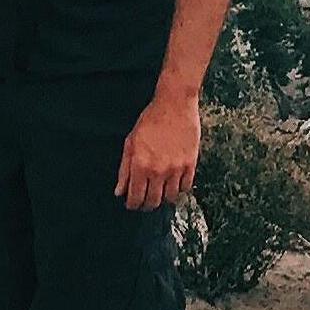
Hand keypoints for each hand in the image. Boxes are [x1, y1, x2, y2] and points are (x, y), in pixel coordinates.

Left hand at [115, 90, 199, 210]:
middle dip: (147, 205)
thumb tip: (119, 191)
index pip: (135, 197)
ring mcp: (176, 168)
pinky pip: (186, 187)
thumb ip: (124, 169)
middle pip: (153, 201)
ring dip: (163, 198)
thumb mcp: (131, 142)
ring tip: (160, 193)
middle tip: (145, 202)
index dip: (132, 205)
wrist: (174, 104)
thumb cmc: (150, 120)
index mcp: (140, 165)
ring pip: (170, 197)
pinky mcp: (190, 164)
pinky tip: (174, 184)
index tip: (132, 204)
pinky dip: (179, 189)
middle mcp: (158, 170)